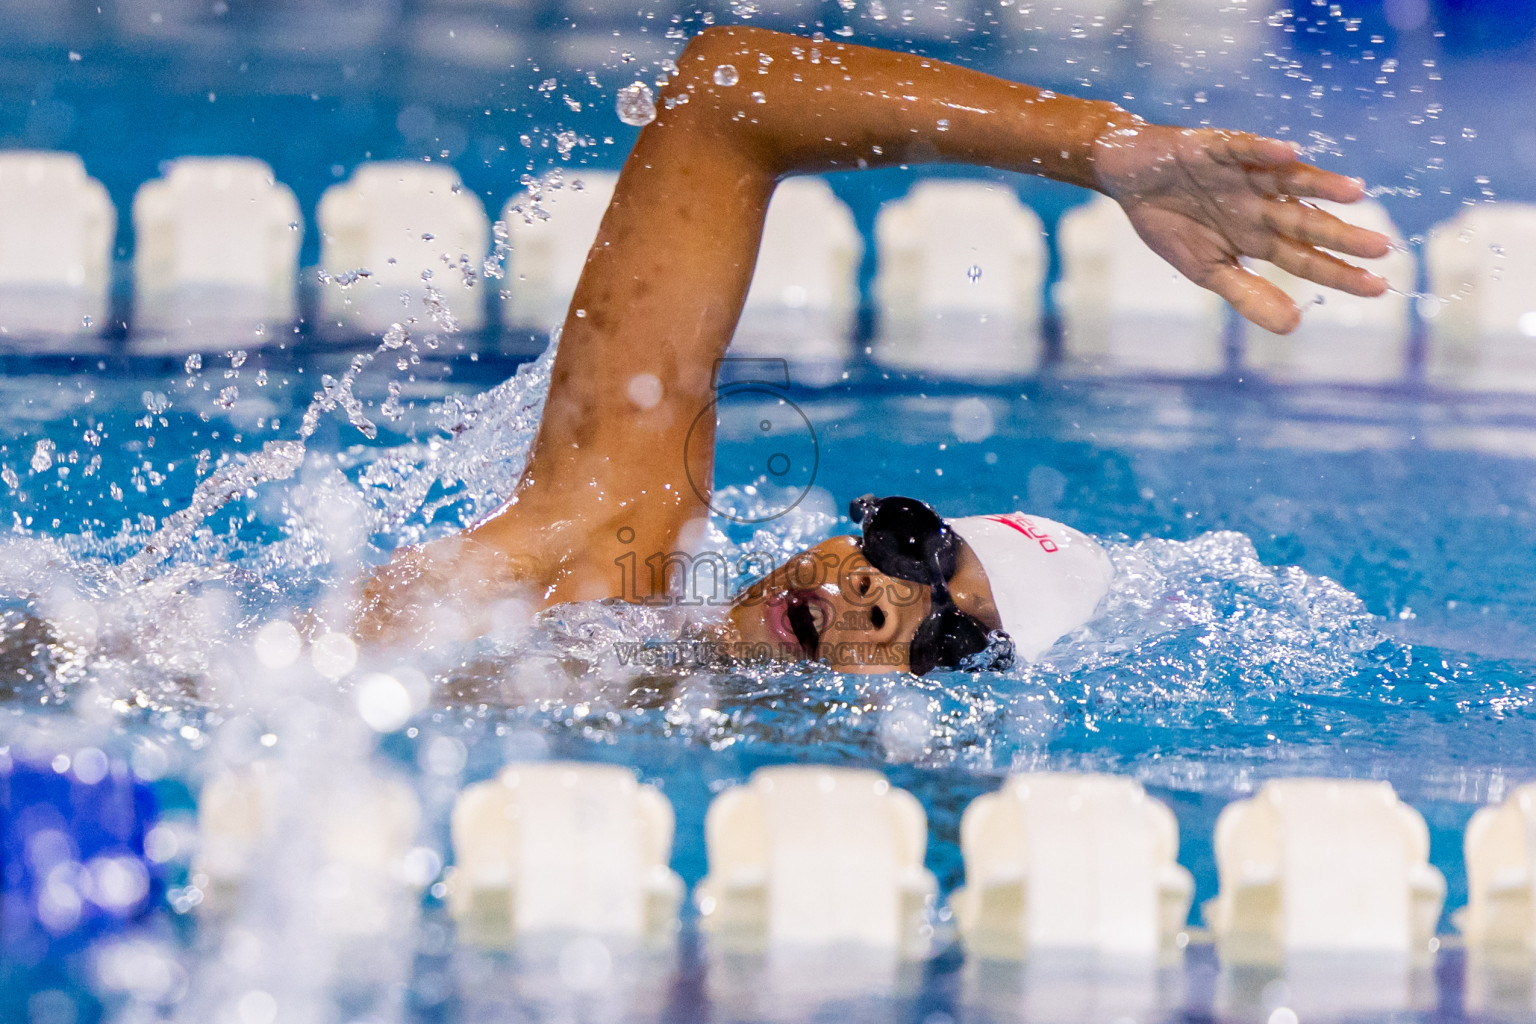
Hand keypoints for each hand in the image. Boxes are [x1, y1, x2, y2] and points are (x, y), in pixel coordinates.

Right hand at [1092, 124, 1390, 333]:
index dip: (1339, 272)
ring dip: (1319, 185)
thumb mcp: (1205, 269)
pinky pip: (1242, 148)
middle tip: (1383, 248)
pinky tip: (1289, 152)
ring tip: (1354, 193)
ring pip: (1288, 181)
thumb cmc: (1168, 221)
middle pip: (1305, 222)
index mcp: (1256, 237)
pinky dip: (1263, 149)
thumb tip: (1294, 327)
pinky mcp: (1214, 147)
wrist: (1129, 176)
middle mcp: (1258, 205)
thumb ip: (1247, 295)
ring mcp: (1241, 175)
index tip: (1378, 287)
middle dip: (1341, 235)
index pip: (1305, 258)